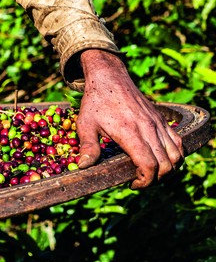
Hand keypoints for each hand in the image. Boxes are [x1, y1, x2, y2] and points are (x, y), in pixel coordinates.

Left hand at [75, 49, 183, 188]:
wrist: (109, 77)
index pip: (149, 165)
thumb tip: (83, 167)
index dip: (144, 181)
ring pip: (176, 154)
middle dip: (155, 179)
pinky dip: (174, 155)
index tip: (132, 184)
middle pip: (166, 164)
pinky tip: (160, 159)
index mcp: (130, 132)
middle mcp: (149, 129)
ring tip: (150, 172)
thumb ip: (88, 146)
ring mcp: (158, 124)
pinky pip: (177, 142)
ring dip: (167, 169)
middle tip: (139, 181)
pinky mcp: (161, 120)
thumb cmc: (95, 102)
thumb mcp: (85, 124)